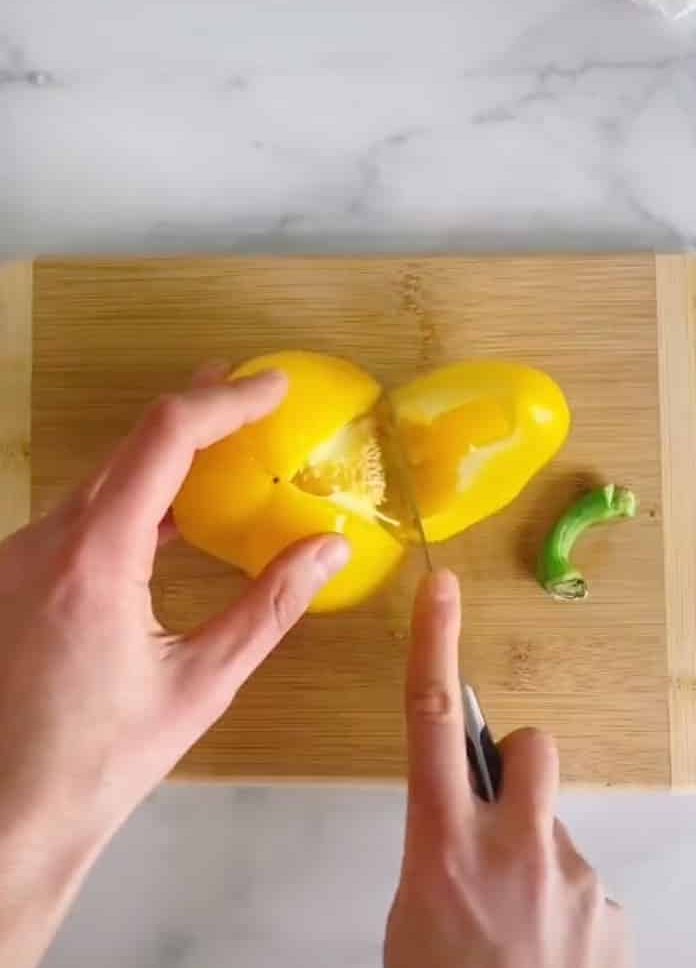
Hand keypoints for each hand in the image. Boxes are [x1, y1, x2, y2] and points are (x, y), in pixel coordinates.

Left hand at [0, 364, 348, 967]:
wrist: (6, 818)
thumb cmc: (99, 762)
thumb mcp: (201, 683)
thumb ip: (269, 606)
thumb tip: (326, 549)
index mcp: (94, 559)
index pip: (165, 440)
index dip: (224, 401)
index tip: (271, 386)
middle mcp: (44, 542)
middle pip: (129, 445)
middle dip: (195, 412)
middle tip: (252, 395)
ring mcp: (17, 556)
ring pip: (101, 478)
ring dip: (161, 456)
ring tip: (221, 442)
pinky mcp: (12, 576)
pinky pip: (79, 514)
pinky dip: (131, 498)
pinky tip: (166, 514)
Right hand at [384, 570, 631, 967]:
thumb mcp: (411, 919)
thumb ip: (439, 856)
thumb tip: (462, 833)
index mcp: (444, 845)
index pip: (433, 721)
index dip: (434, 646)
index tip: (441, 589)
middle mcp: (515, 848)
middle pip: (532, 748)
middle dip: (518, 766)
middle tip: (500, 821)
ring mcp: (573, 880)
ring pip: (555, 833)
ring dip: (537, 863)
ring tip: (518, 931)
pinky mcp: (611, 914)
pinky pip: (583, 887)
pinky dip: (565, 913)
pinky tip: (547, 957)